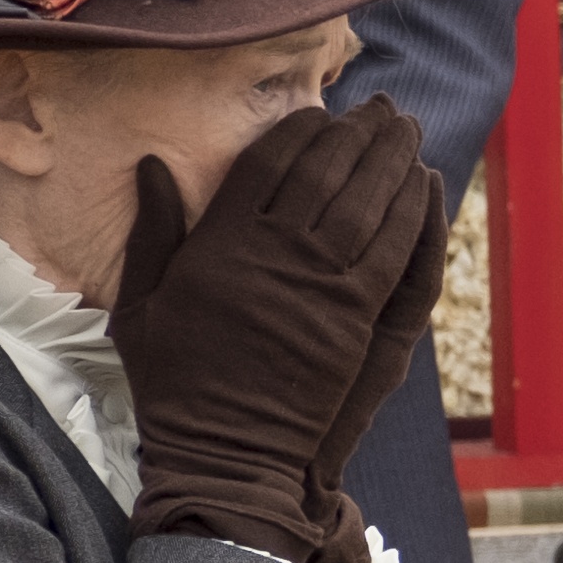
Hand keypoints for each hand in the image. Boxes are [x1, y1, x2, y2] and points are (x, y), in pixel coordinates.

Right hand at [110, 99, 441, 562]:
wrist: (222, 454)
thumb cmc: (174, 384)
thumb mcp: (139, 306)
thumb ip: (152, 232)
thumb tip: (153, 165)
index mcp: (215, 249)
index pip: (265, 167)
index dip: (298, 133)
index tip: (321, 114)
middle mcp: (268, 258)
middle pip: (323, 174)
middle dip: (356, 134)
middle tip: (382, 108)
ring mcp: (315, 289)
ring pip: (364, 204)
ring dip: (391, 161)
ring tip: (407, 130)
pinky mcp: (353, 321)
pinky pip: (391, 252)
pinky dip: (410, 212)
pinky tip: (424, 184)